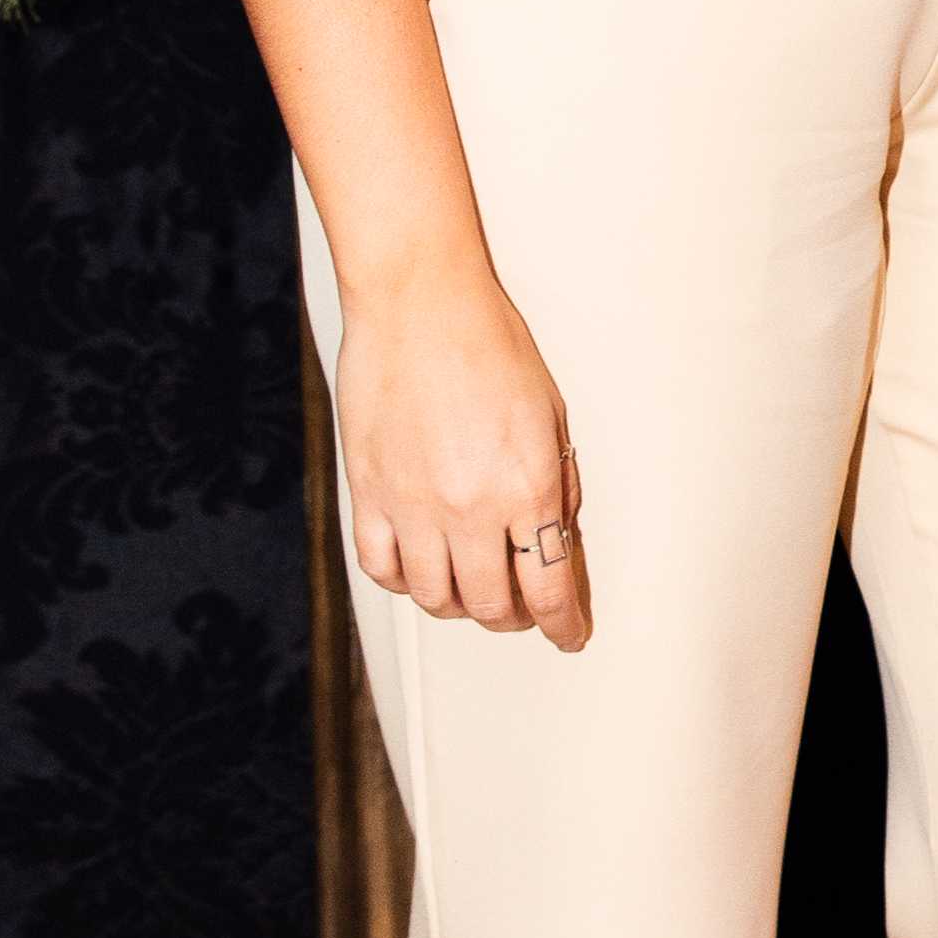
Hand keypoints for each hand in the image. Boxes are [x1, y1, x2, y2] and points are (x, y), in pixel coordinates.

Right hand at [335, 266, 591, 645]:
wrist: (419, 302)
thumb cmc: (488, 343)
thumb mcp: (550, 416)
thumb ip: (556, 485)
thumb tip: (559, 540)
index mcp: (529, 485)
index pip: (551, 587)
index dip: (564, 624)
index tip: (569, 635)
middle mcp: (471, 506)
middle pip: (492, 606)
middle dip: (515, 619)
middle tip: (523, 609)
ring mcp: (414, 504)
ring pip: (436, 598)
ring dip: (460, 605)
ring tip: (472, 588)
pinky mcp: (368, 493)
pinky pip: (382, 568)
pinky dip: (405, 581)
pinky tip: (421, 569)